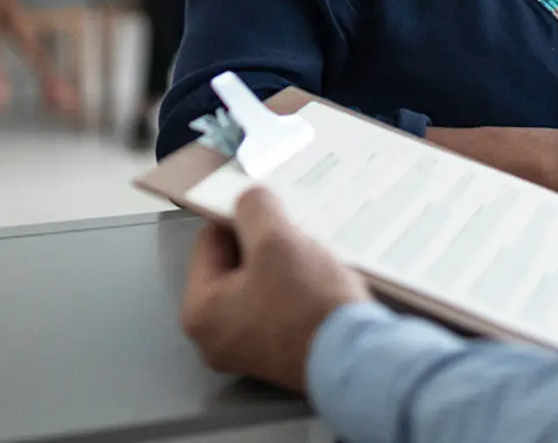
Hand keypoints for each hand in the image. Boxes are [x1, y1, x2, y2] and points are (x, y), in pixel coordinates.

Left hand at [180, 187, 371, 391]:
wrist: (357, 357)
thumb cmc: (309, 305)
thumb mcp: (276, 240)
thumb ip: (254, 208)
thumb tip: (249, 200)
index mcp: (200, 312)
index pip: (210, 241)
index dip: (241, 219)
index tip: (271, 212)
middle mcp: (216, 336)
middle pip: (235, 264)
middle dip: (265, 244)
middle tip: (294, 237)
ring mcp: (247, 347)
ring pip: (260, 281)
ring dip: (284, 263)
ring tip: (310, 259)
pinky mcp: (278, 351)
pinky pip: (278, 303)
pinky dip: (296, 286)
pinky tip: (318, 280)